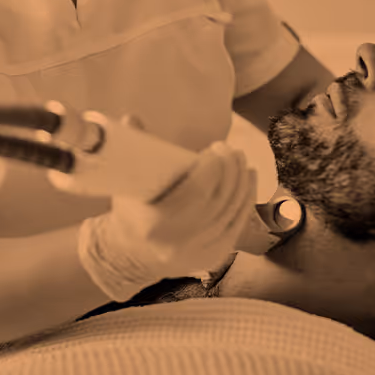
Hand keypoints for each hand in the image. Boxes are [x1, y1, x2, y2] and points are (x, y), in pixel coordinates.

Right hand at [110, 138, 256, 277]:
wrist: (131, 257)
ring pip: (231, 212)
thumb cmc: (128, 213)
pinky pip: (238, 224)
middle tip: (229, 149)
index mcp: (155, 225)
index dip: (213, 167)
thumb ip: (131, 149)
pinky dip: (247, 199)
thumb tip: (131, 117)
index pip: (197, 192)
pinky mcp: (214, 257)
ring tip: (240, 158)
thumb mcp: (124, 183)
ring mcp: (199, 254)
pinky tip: (249, 177)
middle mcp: (179, 244)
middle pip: (218, 200)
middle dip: (230, 169)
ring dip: (241, 181)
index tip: (214, 147)